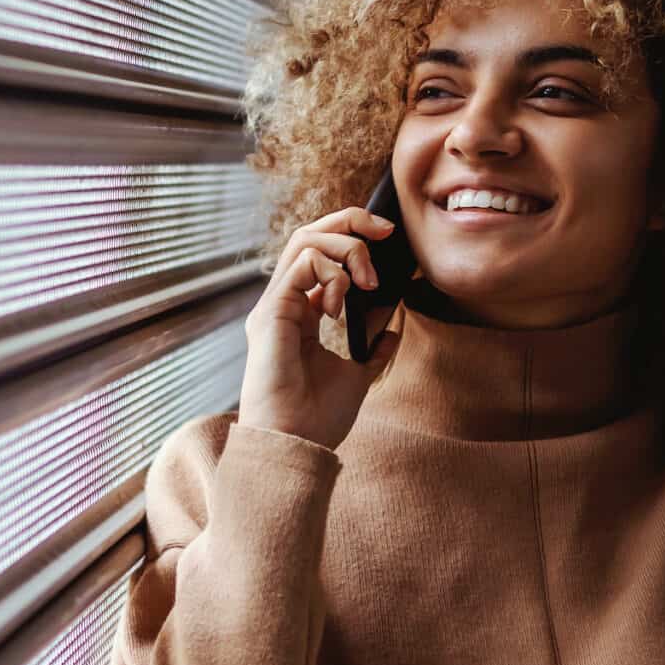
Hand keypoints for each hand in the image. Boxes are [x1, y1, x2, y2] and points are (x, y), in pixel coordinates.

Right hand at [236, 206, 404, 449]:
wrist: (298, 444)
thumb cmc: (318, 418)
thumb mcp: (358, 375)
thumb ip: (372, 349)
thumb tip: (393, 327)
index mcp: (300, 315)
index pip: (320, 255)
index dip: (352, 238)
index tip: (387, 238)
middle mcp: (284, 303)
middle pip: (309, 235)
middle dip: (350, 221)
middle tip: (383, 231)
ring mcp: (275, 304)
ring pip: (305, 240)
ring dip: (346, 247)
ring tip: (367, 281)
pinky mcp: (272, 311)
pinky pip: (303, 263)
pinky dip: (332, 273)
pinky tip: (341, 306)